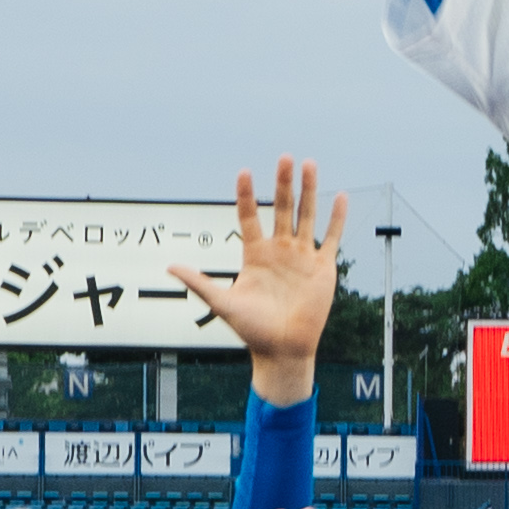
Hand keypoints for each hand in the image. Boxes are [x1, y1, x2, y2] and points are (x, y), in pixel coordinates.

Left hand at [168, 159, 343, 394]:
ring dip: (309, 191)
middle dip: (283, 183)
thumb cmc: (251, 330)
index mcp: (255, 255)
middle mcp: (279, 250)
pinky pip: (331, 238)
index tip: (244, 172)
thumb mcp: (222, 303)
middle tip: (284, 158)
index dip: (246, 195)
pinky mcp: (322, 268)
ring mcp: (302, 257)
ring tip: (309, 164)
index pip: (249, 216)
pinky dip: (336, 218)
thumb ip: (198, 282)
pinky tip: (340, 197)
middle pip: (281, 208)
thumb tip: (169, 266)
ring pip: (306, 216)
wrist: (282, 350)